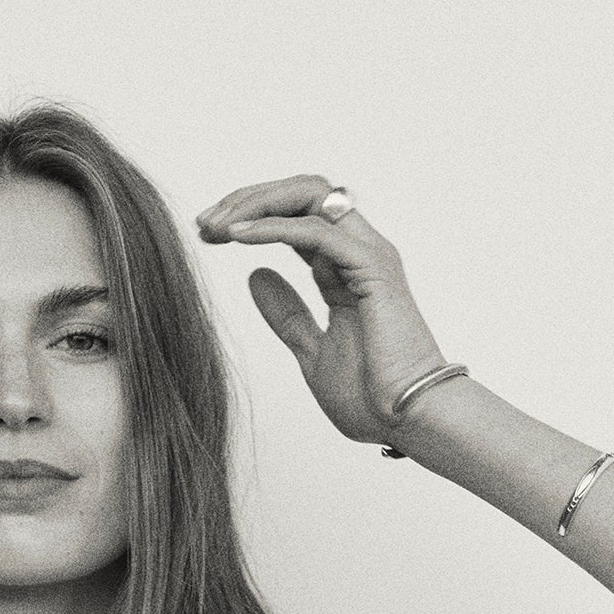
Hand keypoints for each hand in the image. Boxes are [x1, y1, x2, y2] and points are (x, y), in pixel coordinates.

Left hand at [195, 174, 452, 446]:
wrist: (410, 421)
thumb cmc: (372, 398)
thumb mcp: (311, 351)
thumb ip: (286, 314)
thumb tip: (255, 275)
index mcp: (343, 268)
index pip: (293, 218)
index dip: (248, 218)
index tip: (207, 236)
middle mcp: (358, 249)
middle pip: (299, 193)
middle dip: (247, 199)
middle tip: (203, 223)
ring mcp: (368, 254)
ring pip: (310, 195)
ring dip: (257, 203)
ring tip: (216, 226)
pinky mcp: (373, 268)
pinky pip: (317, 230)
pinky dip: (274, 228)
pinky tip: (238, 239)